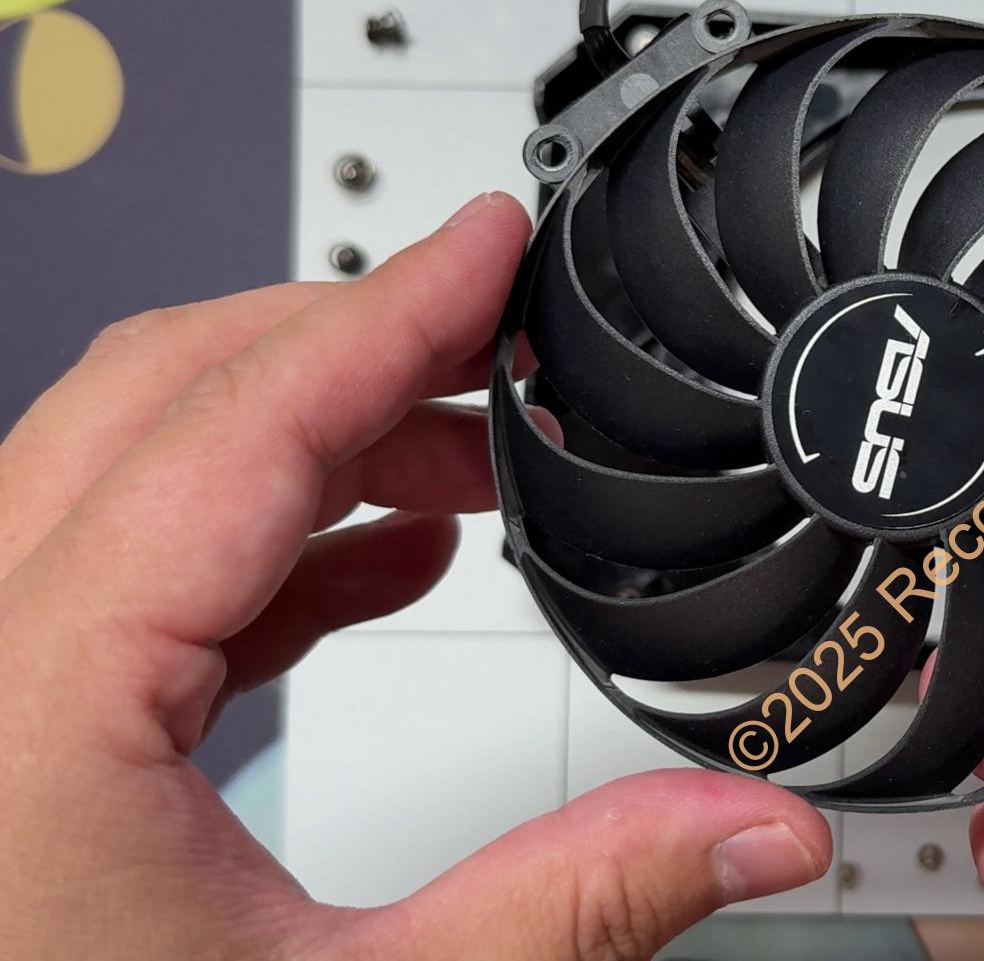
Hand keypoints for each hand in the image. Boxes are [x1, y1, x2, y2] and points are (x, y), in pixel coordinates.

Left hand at [0, 192, 828, 960]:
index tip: (490, 240)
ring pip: (127, 468)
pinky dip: (260, 536)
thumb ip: (576, 904)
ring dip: (307, 437)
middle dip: (350, 342)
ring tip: (473, 453)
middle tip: (502, 329)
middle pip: (159, 399)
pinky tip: (383, 556)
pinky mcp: (6, 732)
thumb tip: (756, 829)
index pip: (239, 427)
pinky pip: (123, 568)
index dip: (390, 310)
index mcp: (30, 708)